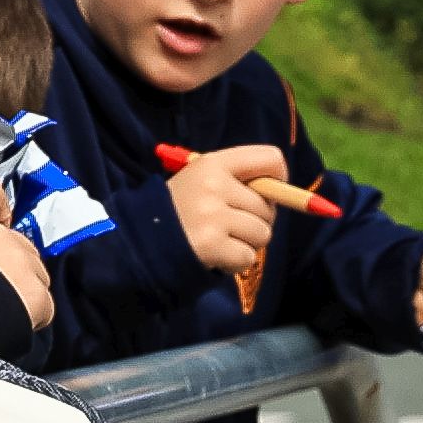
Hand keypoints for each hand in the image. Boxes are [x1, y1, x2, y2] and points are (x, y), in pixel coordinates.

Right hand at [163, 141, 295, 286]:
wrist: (139, 240)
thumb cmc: (178, 210)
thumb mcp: (200, 182)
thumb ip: (238, 182)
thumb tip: (282, 194)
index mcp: (213, 163)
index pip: (270, 158)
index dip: (279, 179)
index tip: (270, 193)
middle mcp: (214, 185)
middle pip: (268, 206)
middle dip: (257, 221)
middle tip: (230, 226)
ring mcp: (212, 215)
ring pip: (263, 234)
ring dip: (247, 244)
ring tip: (221, 241)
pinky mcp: (211, 244)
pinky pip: (247, 257)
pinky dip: (236, 263)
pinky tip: (216, 257)